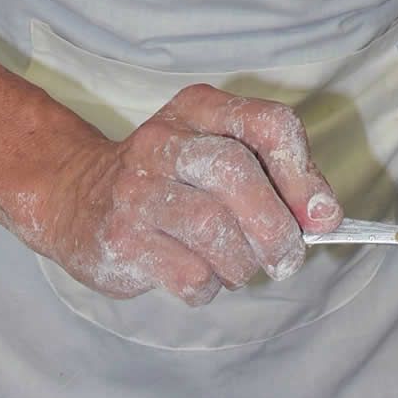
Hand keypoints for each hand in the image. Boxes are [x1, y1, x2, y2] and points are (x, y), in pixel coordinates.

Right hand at [22, 84, 341, 305]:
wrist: (72, 200)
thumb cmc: (166, 183)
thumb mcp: (214, 156)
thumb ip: (274, 177)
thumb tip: (325, 218)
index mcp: (198, 110)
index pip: (268, 125)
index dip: (304, 175)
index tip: (322, 216)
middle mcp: (163, 141)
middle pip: (238, 174)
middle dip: (276, 228)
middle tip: (286, 259)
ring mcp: (136, 190)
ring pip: (215, 231)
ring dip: (242, 263)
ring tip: (237, 268)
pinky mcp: (121, 239)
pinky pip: (190, 274)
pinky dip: (209, 286)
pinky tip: (198, 278)